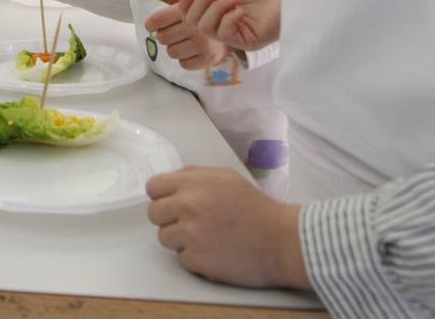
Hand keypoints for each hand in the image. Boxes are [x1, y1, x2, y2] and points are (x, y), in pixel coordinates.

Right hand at [138, 0, 281, 50]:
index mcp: (213, 6)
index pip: (181, 6)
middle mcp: (215, 21)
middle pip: (187, 18)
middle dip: (197, 3)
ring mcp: (226, 33)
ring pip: (201, 25)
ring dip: (214, 8)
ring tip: (232, 0)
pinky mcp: (238, 40)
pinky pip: (219, 30)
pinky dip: (227, 16)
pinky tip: (240, 11)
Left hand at [144, 6, 228, 68]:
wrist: (228, 28)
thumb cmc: (199, 12)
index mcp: (187, 10)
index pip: (155, 22)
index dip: (152, 24)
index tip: (156, 25)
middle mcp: (195, 26)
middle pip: (161, 38)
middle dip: (167, 34)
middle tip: (177, 30)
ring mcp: (202, 43)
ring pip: (171, 52)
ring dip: (176, 47)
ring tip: (185, 40)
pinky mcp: (208, 58)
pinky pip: (184, 64)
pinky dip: (186, 59)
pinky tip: (193, 50)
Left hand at [147, 167, 307, 288]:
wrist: (281, 240)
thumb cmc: (256, 207)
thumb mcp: (226, 177)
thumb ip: (195, 175)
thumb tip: (172, 179)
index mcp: (192, 184)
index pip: (153, 188)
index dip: (162, 196)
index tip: (173, 203)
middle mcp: (187, 207)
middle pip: (154, 214)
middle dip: (168, 218)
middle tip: (190, 222)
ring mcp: (190, 235)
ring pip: (164, 238)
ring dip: (180, 239)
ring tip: (206, 237)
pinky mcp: (196, 260)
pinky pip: (181, 258)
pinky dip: (195, 257)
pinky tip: (215, 252)